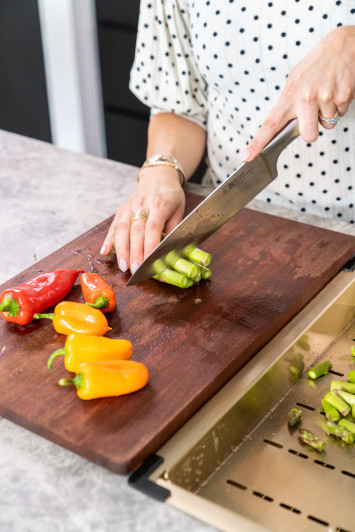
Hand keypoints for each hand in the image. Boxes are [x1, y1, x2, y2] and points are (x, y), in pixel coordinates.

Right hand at [100, 166, 184, 273]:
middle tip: (134, 270)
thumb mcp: (179, 211)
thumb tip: (168, 253)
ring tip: (122, 266)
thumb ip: (173, 230)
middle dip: (134, 252)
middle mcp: (142, 205)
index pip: (153, 227)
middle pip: (136, 230)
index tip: (149, 262)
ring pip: (122, 229)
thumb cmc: (171, 197)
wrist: (158, 177)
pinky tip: (104, 252)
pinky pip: (113, 226)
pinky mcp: (121, 210)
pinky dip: (108, 240)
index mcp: (160, 204)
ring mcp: (129, 207)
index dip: (150, 245)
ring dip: (121, 249)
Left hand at [242, 25, 354, 161]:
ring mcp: (325, 97)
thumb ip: (289, 103)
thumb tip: (283, 125)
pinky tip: (337, 89)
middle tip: (314, 114)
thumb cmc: (317, 64)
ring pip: (327, 124)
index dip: (258, 143)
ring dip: (328, 113)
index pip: (270, 124)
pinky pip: (341, 113)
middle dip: (313, 131)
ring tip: (328, 93)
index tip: (247, 156)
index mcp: (290, 95)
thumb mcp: (295, 80)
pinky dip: (340, 105)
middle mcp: (306, 97)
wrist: (344, 44)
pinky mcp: (343, 96)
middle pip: (308, 135)